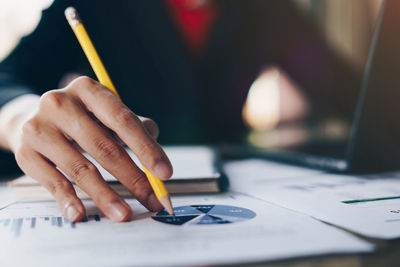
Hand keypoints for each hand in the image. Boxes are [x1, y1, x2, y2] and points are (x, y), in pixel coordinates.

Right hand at [10, 76, 172, 221]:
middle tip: (152, 200)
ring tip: (125, 214)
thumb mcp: (105, 114)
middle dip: (133, 178)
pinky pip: (52, 181)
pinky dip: (68, 200)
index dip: (147, 148)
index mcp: (88, 89)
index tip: (165, 174)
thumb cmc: (80, 119)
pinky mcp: (26, 152)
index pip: (123, 120)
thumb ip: (134, 127)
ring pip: (81, 168)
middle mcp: (60, 103)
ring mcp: (39, 128)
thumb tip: (156, 154)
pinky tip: (81, 214)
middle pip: (104, 147)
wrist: (31, 121)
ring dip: (106, 195)